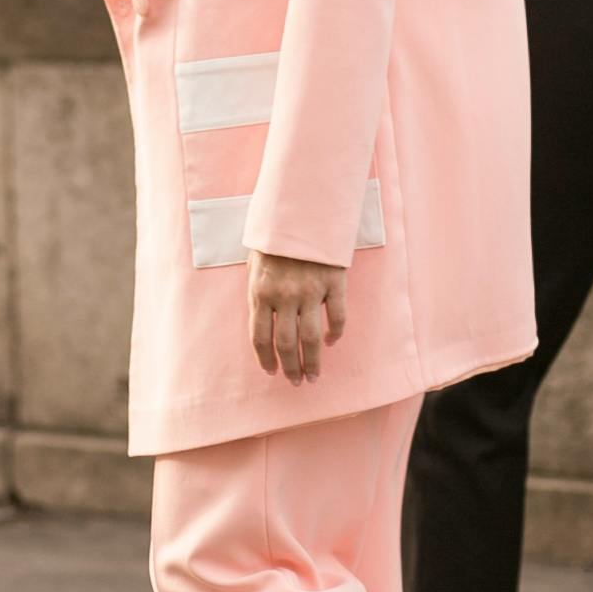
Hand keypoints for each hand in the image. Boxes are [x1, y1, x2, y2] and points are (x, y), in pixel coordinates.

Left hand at [246, 250, 347, 386]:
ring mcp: (311, 289)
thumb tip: (262, 322)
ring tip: (314, 375)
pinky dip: (335, 333)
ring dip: (313, 361)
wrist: (302, 209)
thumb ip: (258, 292)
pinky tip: (331, 342)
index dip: (265, 359)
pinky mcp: (334, 282)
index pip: (260, 337)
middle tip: (296, 382)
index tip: (271, 372)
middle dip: (291, 367)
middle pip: (287, 343)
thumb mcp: (255, 263)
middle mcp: (284, 295)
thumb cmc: (275, 237)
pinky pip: (337, 316)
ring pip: (312, 337)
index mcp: (260, 291)